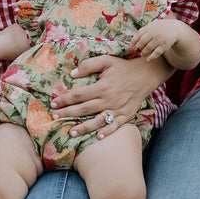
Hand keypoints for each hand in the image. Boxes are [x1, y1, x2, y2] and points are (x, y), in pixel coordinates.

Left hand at [50, 54, 168, 138]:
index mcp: (102, 86)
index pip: (79, 95)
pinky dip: (108, 132)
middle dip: (68, 113)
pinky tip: (98, 138)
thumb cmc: (123, 67)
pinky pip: (116, 126)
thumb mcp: (106, 61)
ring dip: (84, 127)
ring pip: (98, 120)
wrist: (145, 75)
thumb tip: (73, 74)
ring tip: (71, 132)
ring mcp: (118, 109)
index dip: (65, 99)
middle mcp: (109, 99)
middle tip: (55, 117)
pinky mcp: (126, 114)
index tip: (53, 103)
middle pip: (84, 109)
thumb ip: (89, 65)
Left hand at [131, 18, 180, 60]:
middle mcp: (153, 33)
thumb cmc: (160, 28)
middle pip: (142, 42)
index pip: (138, 34)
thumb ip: (144, 30)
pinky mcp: (164, 45)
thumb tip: (133, 39)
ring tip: (142, 53)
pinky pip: (156, 53)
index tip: (131, 45)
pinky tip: (148, 59)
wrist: (174, 28)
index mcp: (149, 27)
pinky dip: (152, 57)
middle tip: (138, 50)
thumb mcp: (152, 25)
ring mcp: (159, 39)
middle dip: (139, 47)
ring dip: (143, 52)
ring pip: (148, 48)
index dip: (134, 40)